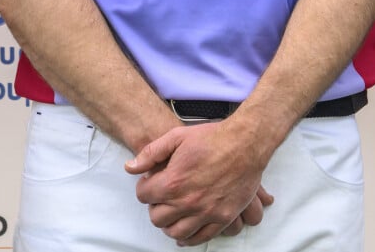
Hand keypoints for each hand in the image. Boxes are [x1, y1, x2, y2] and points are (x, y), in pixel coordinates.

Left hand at [125, 121, 273, 245]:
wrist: (245, 143)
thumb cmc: (212, 137)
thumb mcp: (177, 136)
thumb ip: (151, 153)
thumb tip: (130, 167)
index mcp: (173, 181)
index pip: (144, 196)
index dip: (144, 187)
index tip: (151, 181)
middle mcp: (187, 202)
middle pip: (157, 218)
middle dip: (154, 206)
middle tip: (161, 196)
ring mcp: (205, 212)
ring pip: (176, 232)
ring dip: (169, 223)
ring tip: (172, 211)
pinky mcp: (222, 218)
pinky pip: (200, 238)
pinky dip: (188, 238)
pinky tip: (185, 230)